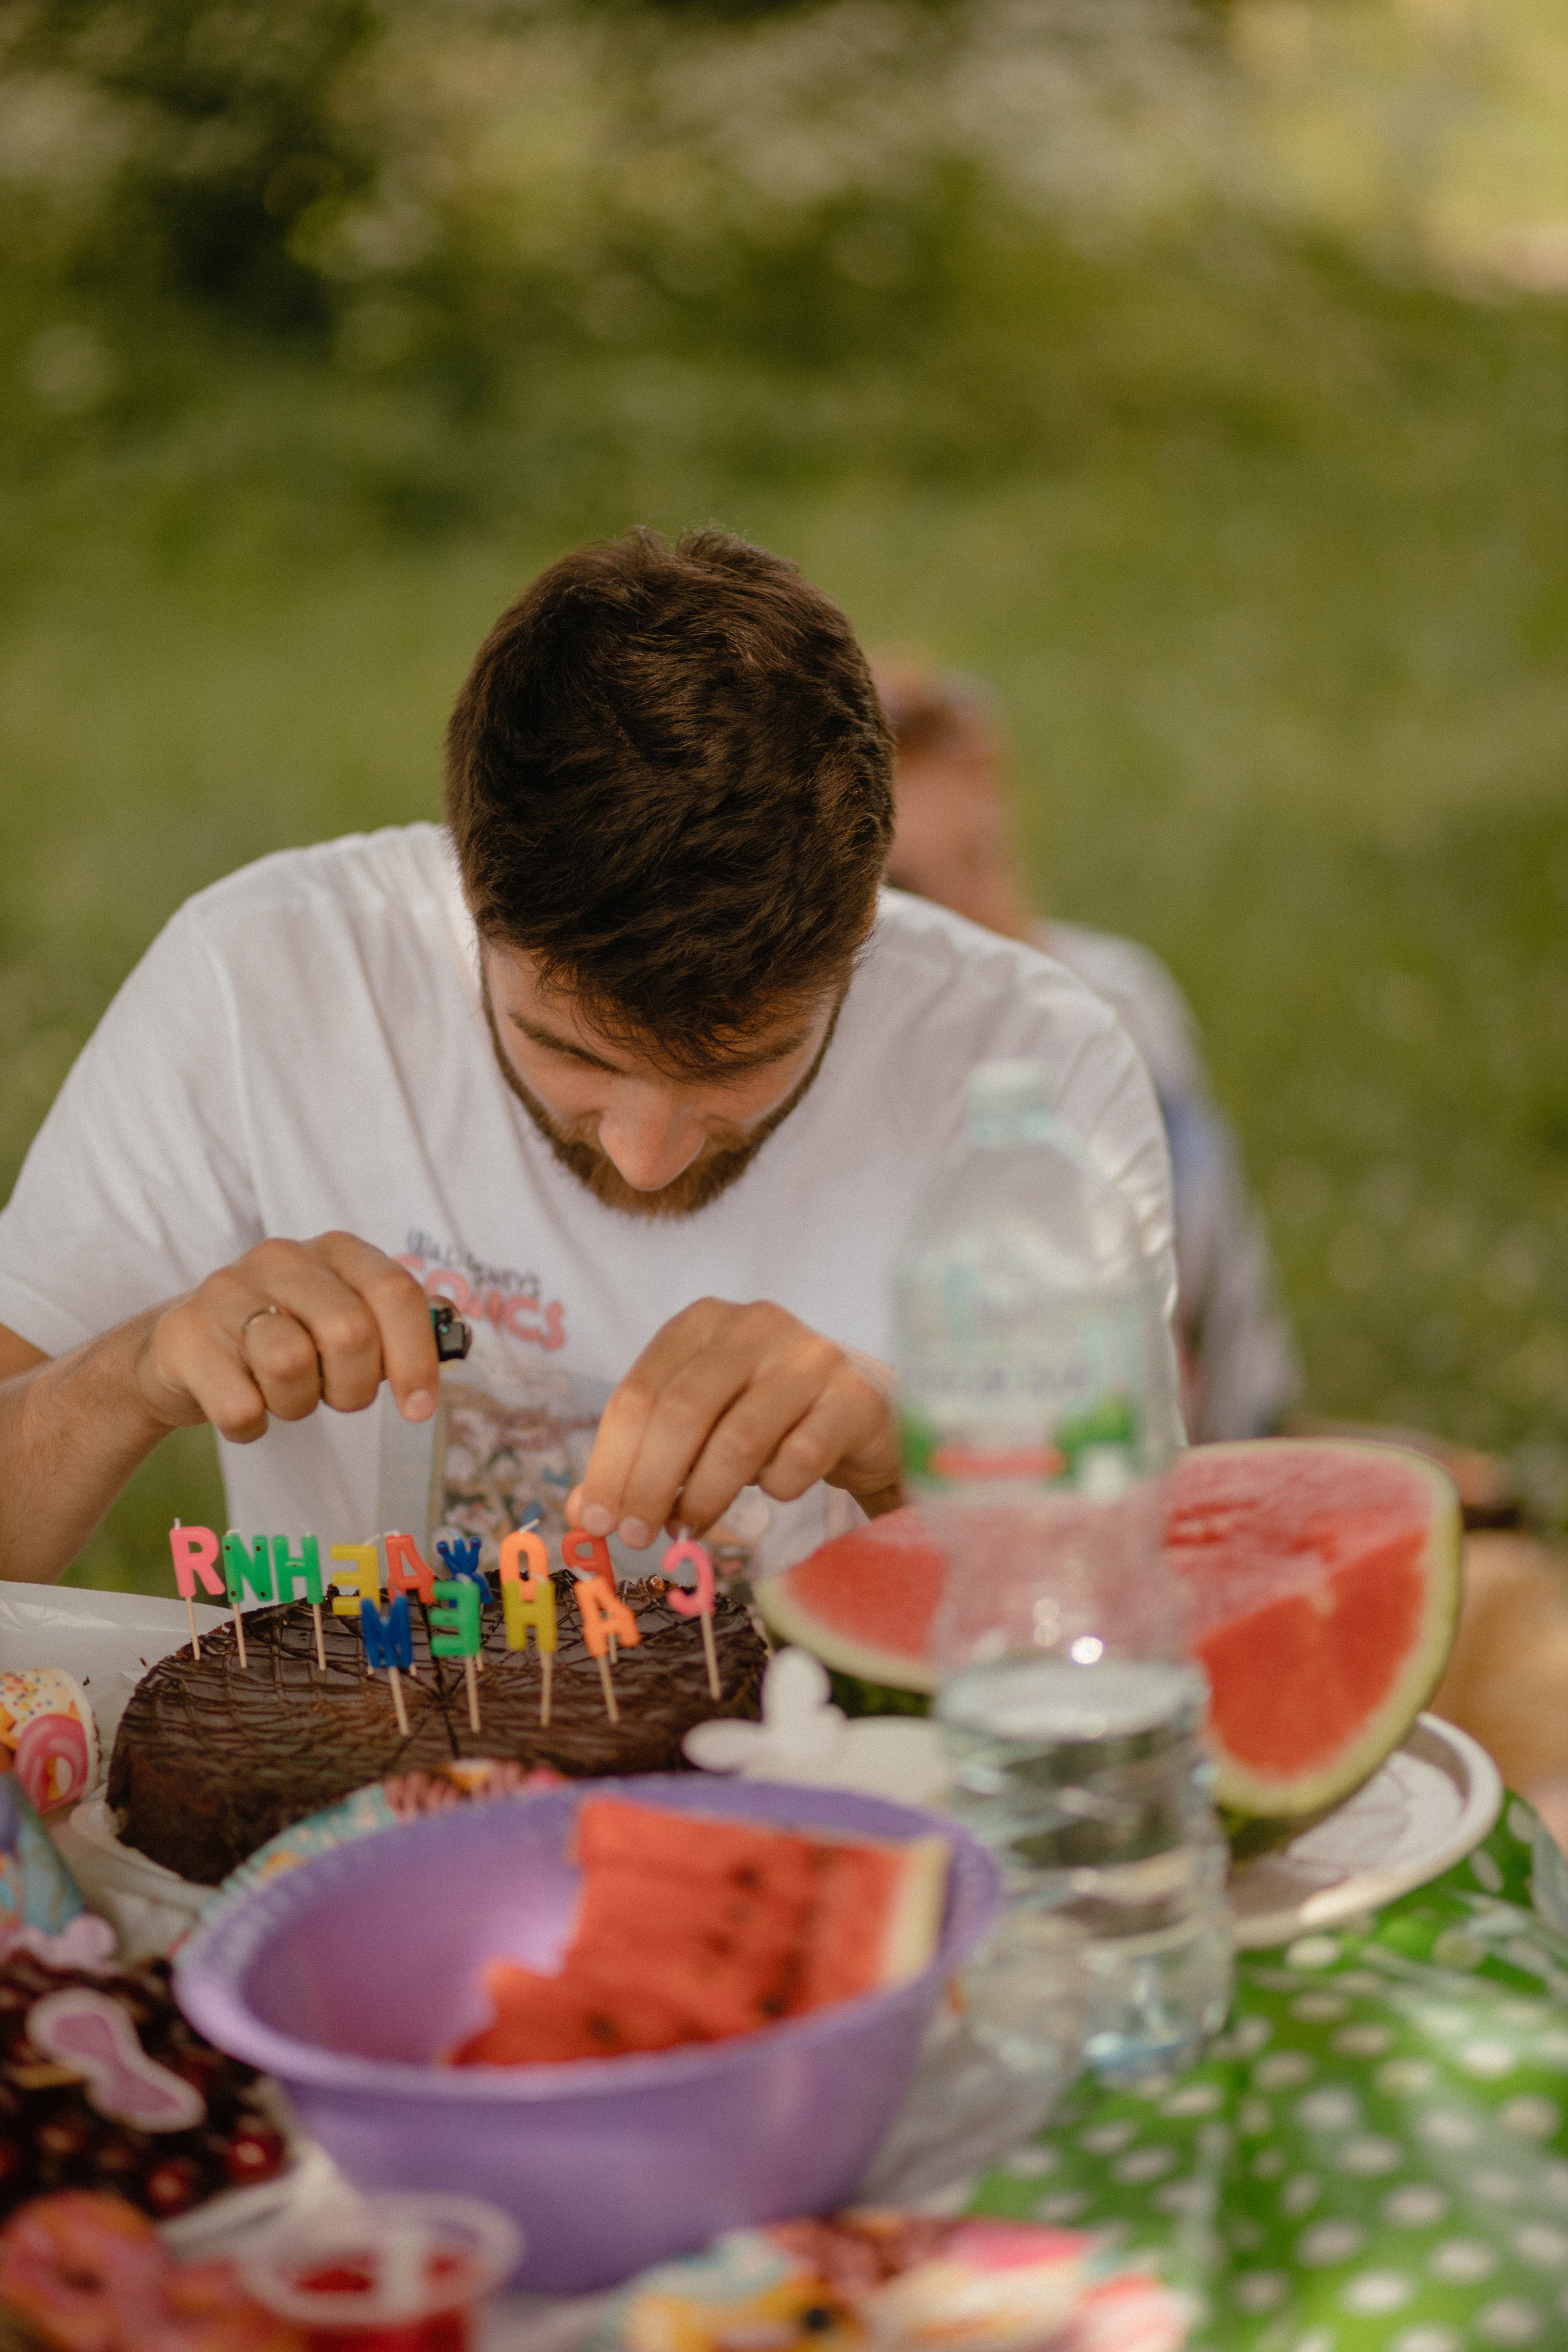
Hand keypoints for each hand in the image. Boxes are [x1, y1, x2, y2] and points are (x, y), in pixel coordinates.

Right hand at [130, 1233, 439, 1444]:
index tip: (420, 1408)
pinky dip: (251, 1425)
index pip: (395, 1292)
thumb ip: (404, 1325)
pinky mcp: (184, 1335)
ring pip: (291, 1365)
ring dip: (297, 1404)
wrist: (180, 1352)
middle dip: (353, 1387)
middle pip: (349, 1332)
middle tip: (334, 1396)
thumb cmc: (283, 1339)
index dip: (416, 1356)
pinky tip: (244, 1406)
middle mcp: (281, 1257)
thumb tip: (458, 1336)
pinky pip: (240, 1405)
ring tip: (283, 1394)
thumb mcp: (346, 1321)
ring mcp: (226, 1290)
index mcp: (335, 1251)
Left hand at [565, 1298, 902, 1547]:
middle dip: (650, 1484)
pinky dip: (775, 1487)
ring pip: (738, 1439)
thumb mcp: (699, 1426)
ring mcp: (809, 1357)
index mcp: (703, 1322)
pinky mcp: (853, 1398)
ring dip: (705, 1496)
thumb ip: (641, 1458)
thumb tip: (583, 1514)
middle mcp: (755, 1325)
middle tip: (637, 1536)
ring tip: (691, 1528)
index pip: (639, 1391)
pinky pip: (799, 1458)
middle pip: (682, 1411)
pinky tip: (773, 1491)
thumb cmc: (767, 1419)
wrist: (860, 1416)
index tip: (596, 1520)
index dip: (610, 1461)